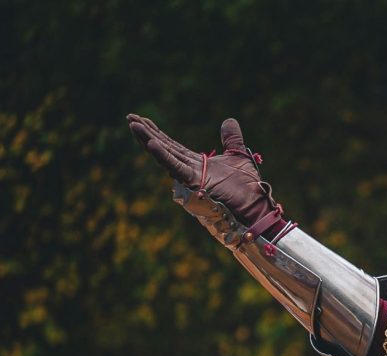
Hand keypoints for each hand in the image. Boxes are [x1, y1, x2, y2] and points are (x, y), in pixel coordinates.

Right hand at [127, 114, 281, 234]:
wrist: (256, 207)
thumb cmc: (248, 188)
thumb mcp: (238, 156)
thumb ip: (231, 139)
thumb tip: (228, 120)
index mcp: (198, 165)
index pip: (172, 146)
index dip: (157, 133)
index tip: (142, 119)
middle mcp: (190, 172)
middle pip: (165, 149)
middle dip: (147, 134)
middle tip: (130, 118)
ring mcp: (191, 179)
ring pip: (166, 157)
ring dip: (149, 141)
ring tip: (133, 125)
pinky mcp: (195, 185)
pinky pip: (177, 169)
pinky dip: (164, 156)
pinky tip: (151, 143)